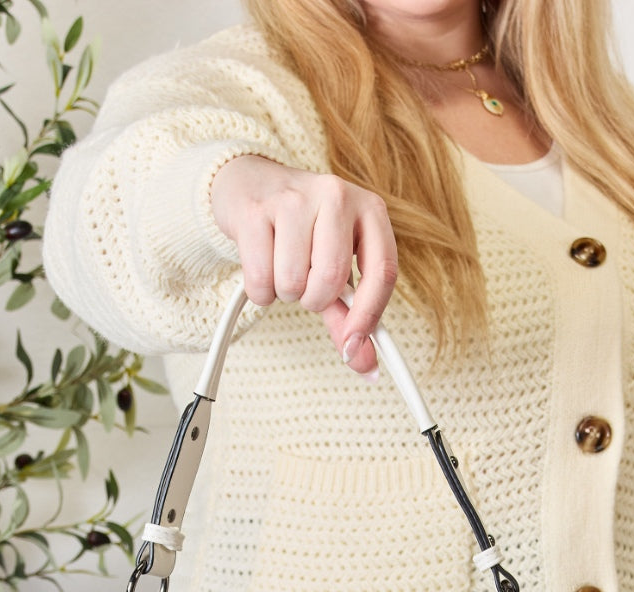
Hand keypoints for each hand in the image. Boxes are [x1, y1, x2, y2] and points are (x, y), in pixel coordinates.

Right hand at [210, 155, 398, 377]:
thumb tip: (365, 364)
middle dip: (314, 301)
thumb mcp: (334, 266)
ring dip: (285, 293)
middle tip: (306, 287)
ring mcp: (294, 198)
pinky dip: (260, 290)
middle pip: (331, 279)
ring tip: (282, 269)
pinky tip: (261, 266)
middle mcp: (336, 195)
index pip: (383, 271)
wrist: (251, 184)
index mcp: (369, 210)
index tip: (354, 347)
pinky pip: (260, 278)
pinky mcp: (256, 211)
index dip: (369, 316)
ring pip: (293, 282)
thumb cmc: (302, 234)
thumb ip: (349, 317)